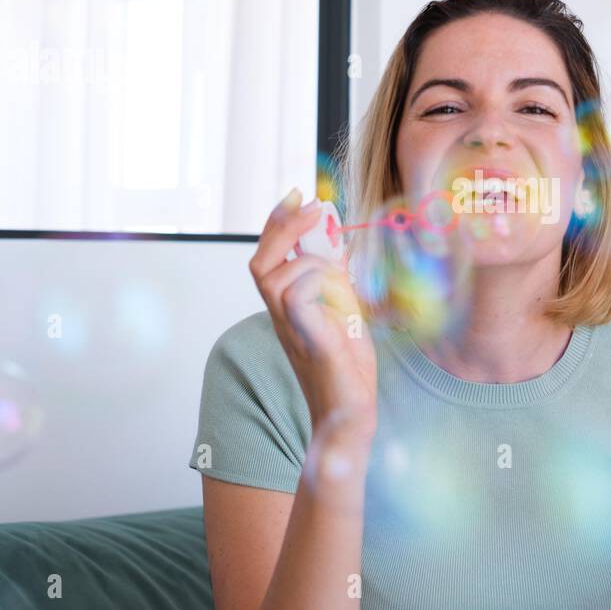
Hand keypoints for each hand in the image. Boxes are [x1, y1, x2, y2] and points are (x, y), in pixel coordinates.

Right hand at [248, 188, 377, 443]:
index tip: (296, 195)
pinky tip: (344, 300)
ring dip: (314, 264)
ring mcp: (290, 329)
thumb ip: (336, 280)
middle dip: (282, 227)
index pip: (268, 257)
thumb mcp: (345, 312)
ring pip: (277, 277)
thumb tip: (336, 241)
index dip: (277, 224)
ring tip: (345, 281)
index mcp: (287, 307)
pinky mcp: (308, 340)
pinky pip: (298, 296)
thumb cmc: (347, 368)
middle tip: (312, 206)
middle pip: (260, 262)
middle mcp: (281, 317)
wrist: (350, 414)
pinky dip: (321, 285)